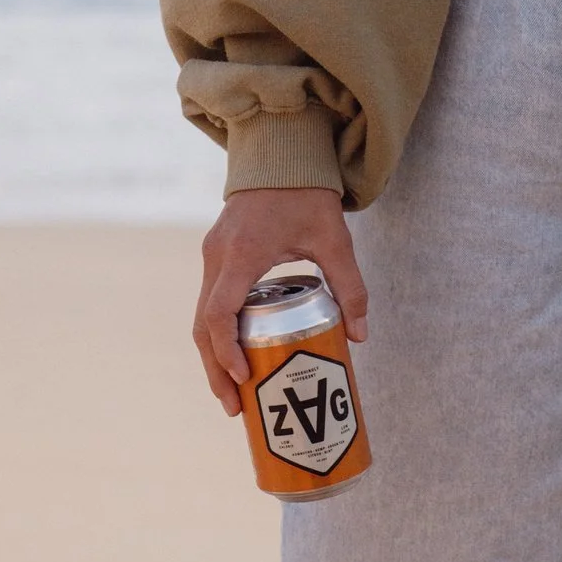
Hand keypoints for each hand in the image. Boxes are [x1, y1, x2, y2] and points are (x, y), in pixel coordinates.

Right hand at [192, 188, 366, 413]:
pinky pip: (209, 304)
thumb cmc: (306, 194)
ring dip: (213, 357)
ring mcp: (212, 256)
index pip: (221, 314)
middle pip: (203, 326)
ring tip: (233, 393)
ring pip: (201, 317)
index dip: (228, 352)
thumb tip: (360, 335)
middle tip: (234, 408)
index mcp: (242, 255)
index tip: (244, 378)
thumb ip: (350, 286)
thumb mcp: (335, 240)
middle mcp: (217, 257)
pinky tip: (234, 358)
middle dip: (216, 370)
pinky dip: (217, 335)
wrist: (279, 153)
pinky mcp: (216, 257)